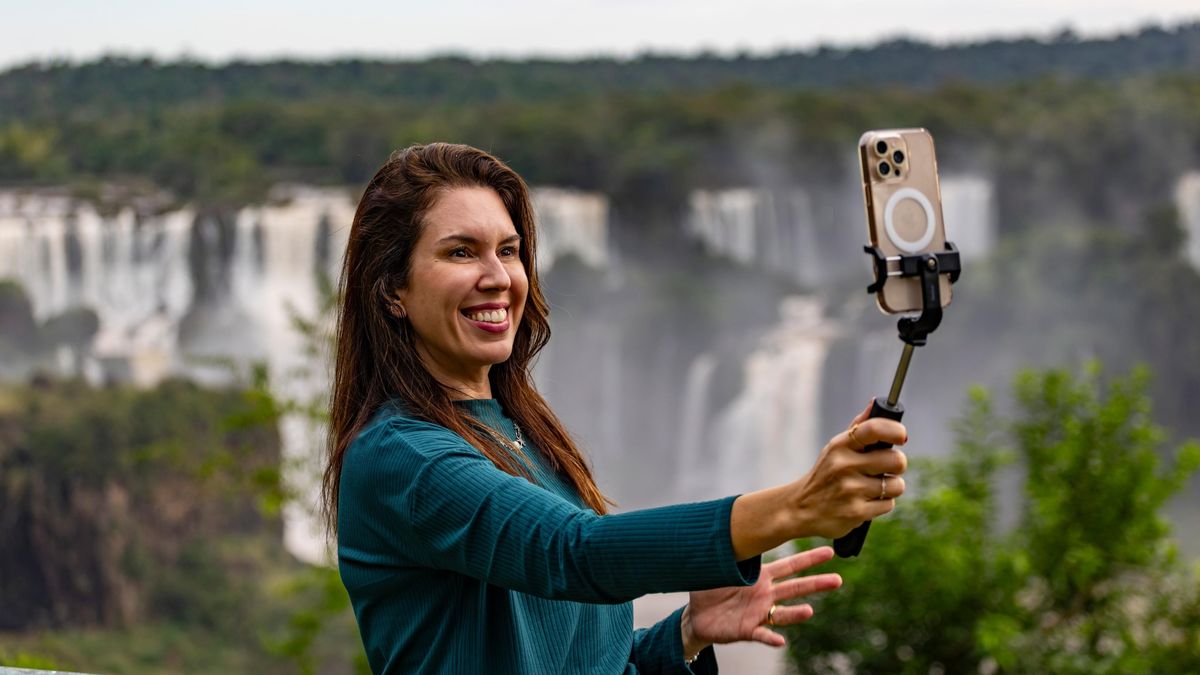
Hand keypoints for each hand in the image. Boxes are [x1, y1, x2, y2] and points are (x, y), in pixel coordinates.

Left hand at [681, 546, 841, 652]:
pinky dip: (770, 638)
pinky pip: (762, 634)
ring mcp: (759, 613)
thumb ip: (731, 552)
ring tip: (809, 611)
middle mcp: (766, 595)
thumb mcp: (719, 567)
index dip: (809, 559)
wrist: (697, 614)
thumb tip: (733, 525)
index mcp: (761, 576)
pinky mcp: (748, 630)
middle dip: (816, 584)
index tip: (829, 552)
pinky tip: (779, 640)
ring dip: (796, 614)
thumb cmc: (711, 587)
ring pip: (782, 613)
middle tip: (837, 580)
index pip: (789, 566)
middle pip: (795, 588)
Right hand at [729, 400, 908, 557]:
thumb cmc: (825, 474)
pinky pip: (888, 504)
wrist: (800, 508)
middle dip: (897, 465)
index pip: (874, 429)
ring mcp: (851, 490)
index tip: (902, 437)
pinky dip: (881, 504)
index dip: (895, 430)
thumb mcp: (835, 448)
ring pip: (897, 485)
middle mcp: (844, 466)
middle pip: (896, 460)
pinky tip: (866, 502)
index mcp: (841, 446)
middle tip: (887, 467)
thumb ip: (858, 427)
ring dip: (891, 487)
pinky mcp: (856, 512)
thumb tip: (875, 402)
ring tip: (874, 487)